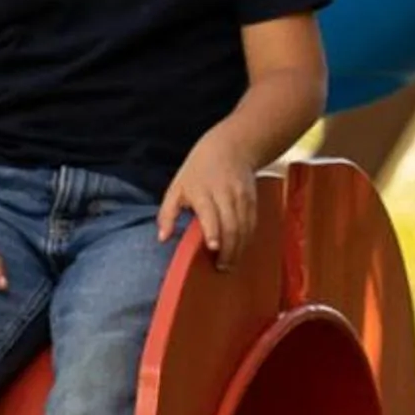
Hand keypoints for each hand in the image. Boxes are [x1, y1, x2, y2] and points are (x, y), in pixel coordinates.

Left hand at [159, 129, 259, 266]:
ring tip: (230, 264)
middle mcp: (224, 193)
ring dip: (239, 248)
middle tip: (222, 267)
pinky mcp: (253, 199)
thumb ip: (167, 213)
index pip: (210, 213)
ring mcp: (241, 196)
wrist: (231, 147)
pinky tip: (240, 249)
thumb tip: (161, 238)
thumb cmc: (198, 170)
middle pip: (231, 224)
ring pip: (244, 226)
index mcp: (202, 191)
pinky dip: (247, 238)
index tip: (213, 248)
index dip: (213, 231)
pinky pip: (252, 223)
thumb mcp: (176, 187)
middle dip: (228, 248)